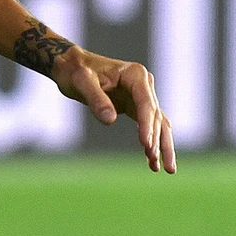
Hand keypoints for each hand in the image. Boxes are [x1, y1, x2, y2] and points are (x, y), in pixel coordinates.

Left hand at [51, 47, 177, 173]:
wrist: (71, 67)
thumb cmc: (75, 71)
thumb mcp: (81, 82)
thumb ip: (96, 99)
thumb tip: (110, 120)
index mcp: (135, 74)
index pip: (146, 103)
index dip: (147, 125)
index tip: (146, 145)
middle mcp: (144, 84)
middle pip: (155, 116)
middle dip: (156, 140)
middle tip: (154, 161)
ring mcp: (142, 95)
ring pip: (158, 124)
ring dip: (162, 145)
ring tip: (164, 168)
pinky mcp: (136, 106)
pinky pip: (149, 126)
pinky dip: (152, 143)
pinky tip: (152, 162)